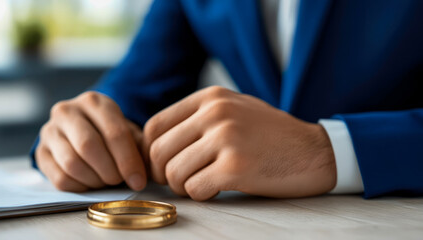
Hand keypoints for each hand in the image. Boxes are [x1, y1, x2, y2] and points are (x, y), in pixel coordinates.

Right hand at [36, 91, 146, 191]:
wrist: (83, 129)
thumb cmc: (112, 132)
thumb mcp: (128, 131)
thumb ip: (138, 148)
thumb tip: (139, 177)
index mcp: (94, 101)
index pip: (114, 132)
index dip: (128, 160)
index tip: (138, 180)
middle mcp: (67, 111)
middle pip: (89, 146)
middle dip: (110, 170)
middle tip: (120, 180)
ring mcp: (49, 131)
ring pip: (72, 164)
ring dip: (95, 180)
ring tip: (107, 180)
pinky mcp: (40, 152)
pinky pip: (60, 178)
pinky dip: (80, 186)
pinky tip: (91, 182)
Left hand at [143, 86, 335, 200]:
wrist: (315, 151)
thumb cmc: (270, 135)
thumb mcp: (234, 110)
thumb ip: (197, 119)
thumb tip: (157, 144)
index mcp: (210, 98)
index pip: (154, 126)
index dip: (150, 153)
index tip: (162, 166)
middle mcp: (215, 113)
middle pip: (158, 151)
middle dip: (163, 174)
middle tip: (180, 181)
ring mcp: (226, 138)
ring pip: (173, 173)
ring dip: (183, 187)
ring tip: (204, 184)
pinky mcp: (236, 166)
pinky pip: (195, 188)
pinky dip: (202, 195)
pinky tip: (218, 189)